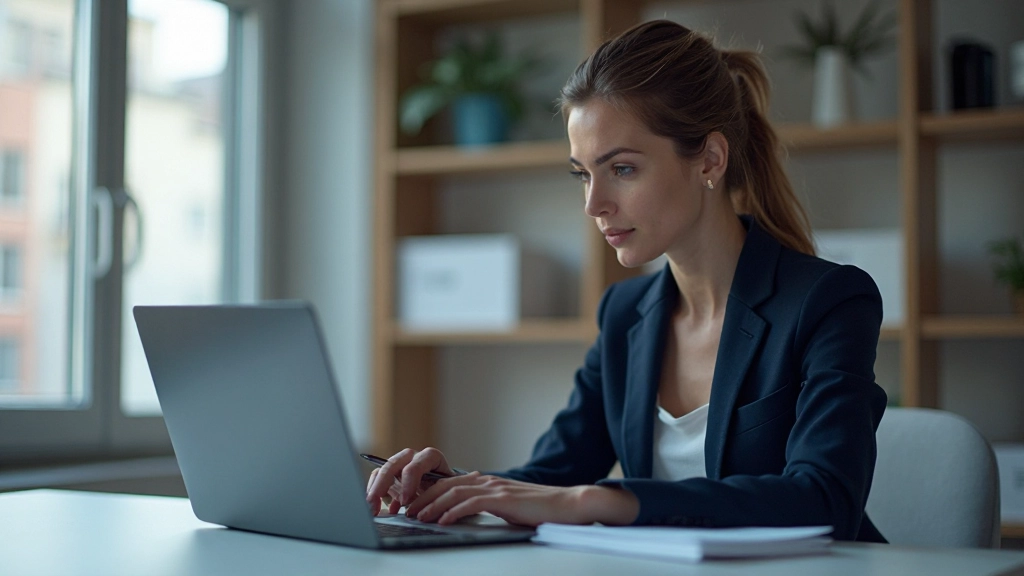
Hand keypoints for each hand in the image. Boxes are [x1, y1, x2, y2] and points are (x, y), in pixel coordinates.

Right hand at [365, 448, 458, 515]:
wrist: (445, 488)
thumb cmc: (447, 489)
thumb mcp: (446, 492)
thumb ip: (435, 497)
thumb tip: (421, 511)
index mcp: (430, 457)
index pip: (416, 465)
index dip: (408, 482)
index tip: (405, 501)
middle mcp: (413, 457)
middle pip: (392, 465)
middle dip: (382, 484)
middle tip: (375, 501)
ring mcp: (400, 464)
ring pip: (381, 471)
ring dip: (374, 490)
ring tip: (372, 508)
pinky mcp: (391, 474)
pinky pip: (377, 479)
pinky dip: (375, 494)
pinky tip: (377, 509)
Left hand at [404, 474, 639, 526]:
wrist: (567, 505)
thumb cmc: (540, 510)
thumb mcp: (507, 506)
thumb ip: (488, 506)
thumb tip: (467, 515)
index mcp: (488, 482)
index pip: (450, 484)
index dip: (428, 494)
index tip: (414, 506)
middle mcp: (488, 481)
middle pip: (446, 485)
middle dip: (423, 498)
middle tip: (407, 511)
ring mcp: (495, 488)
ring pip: (454, 492)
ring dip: (433, 505)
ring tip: (419, 516)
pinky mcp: (503, 499)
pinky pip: (472, 503)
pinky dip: (454, 511)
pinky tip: (444, 520)